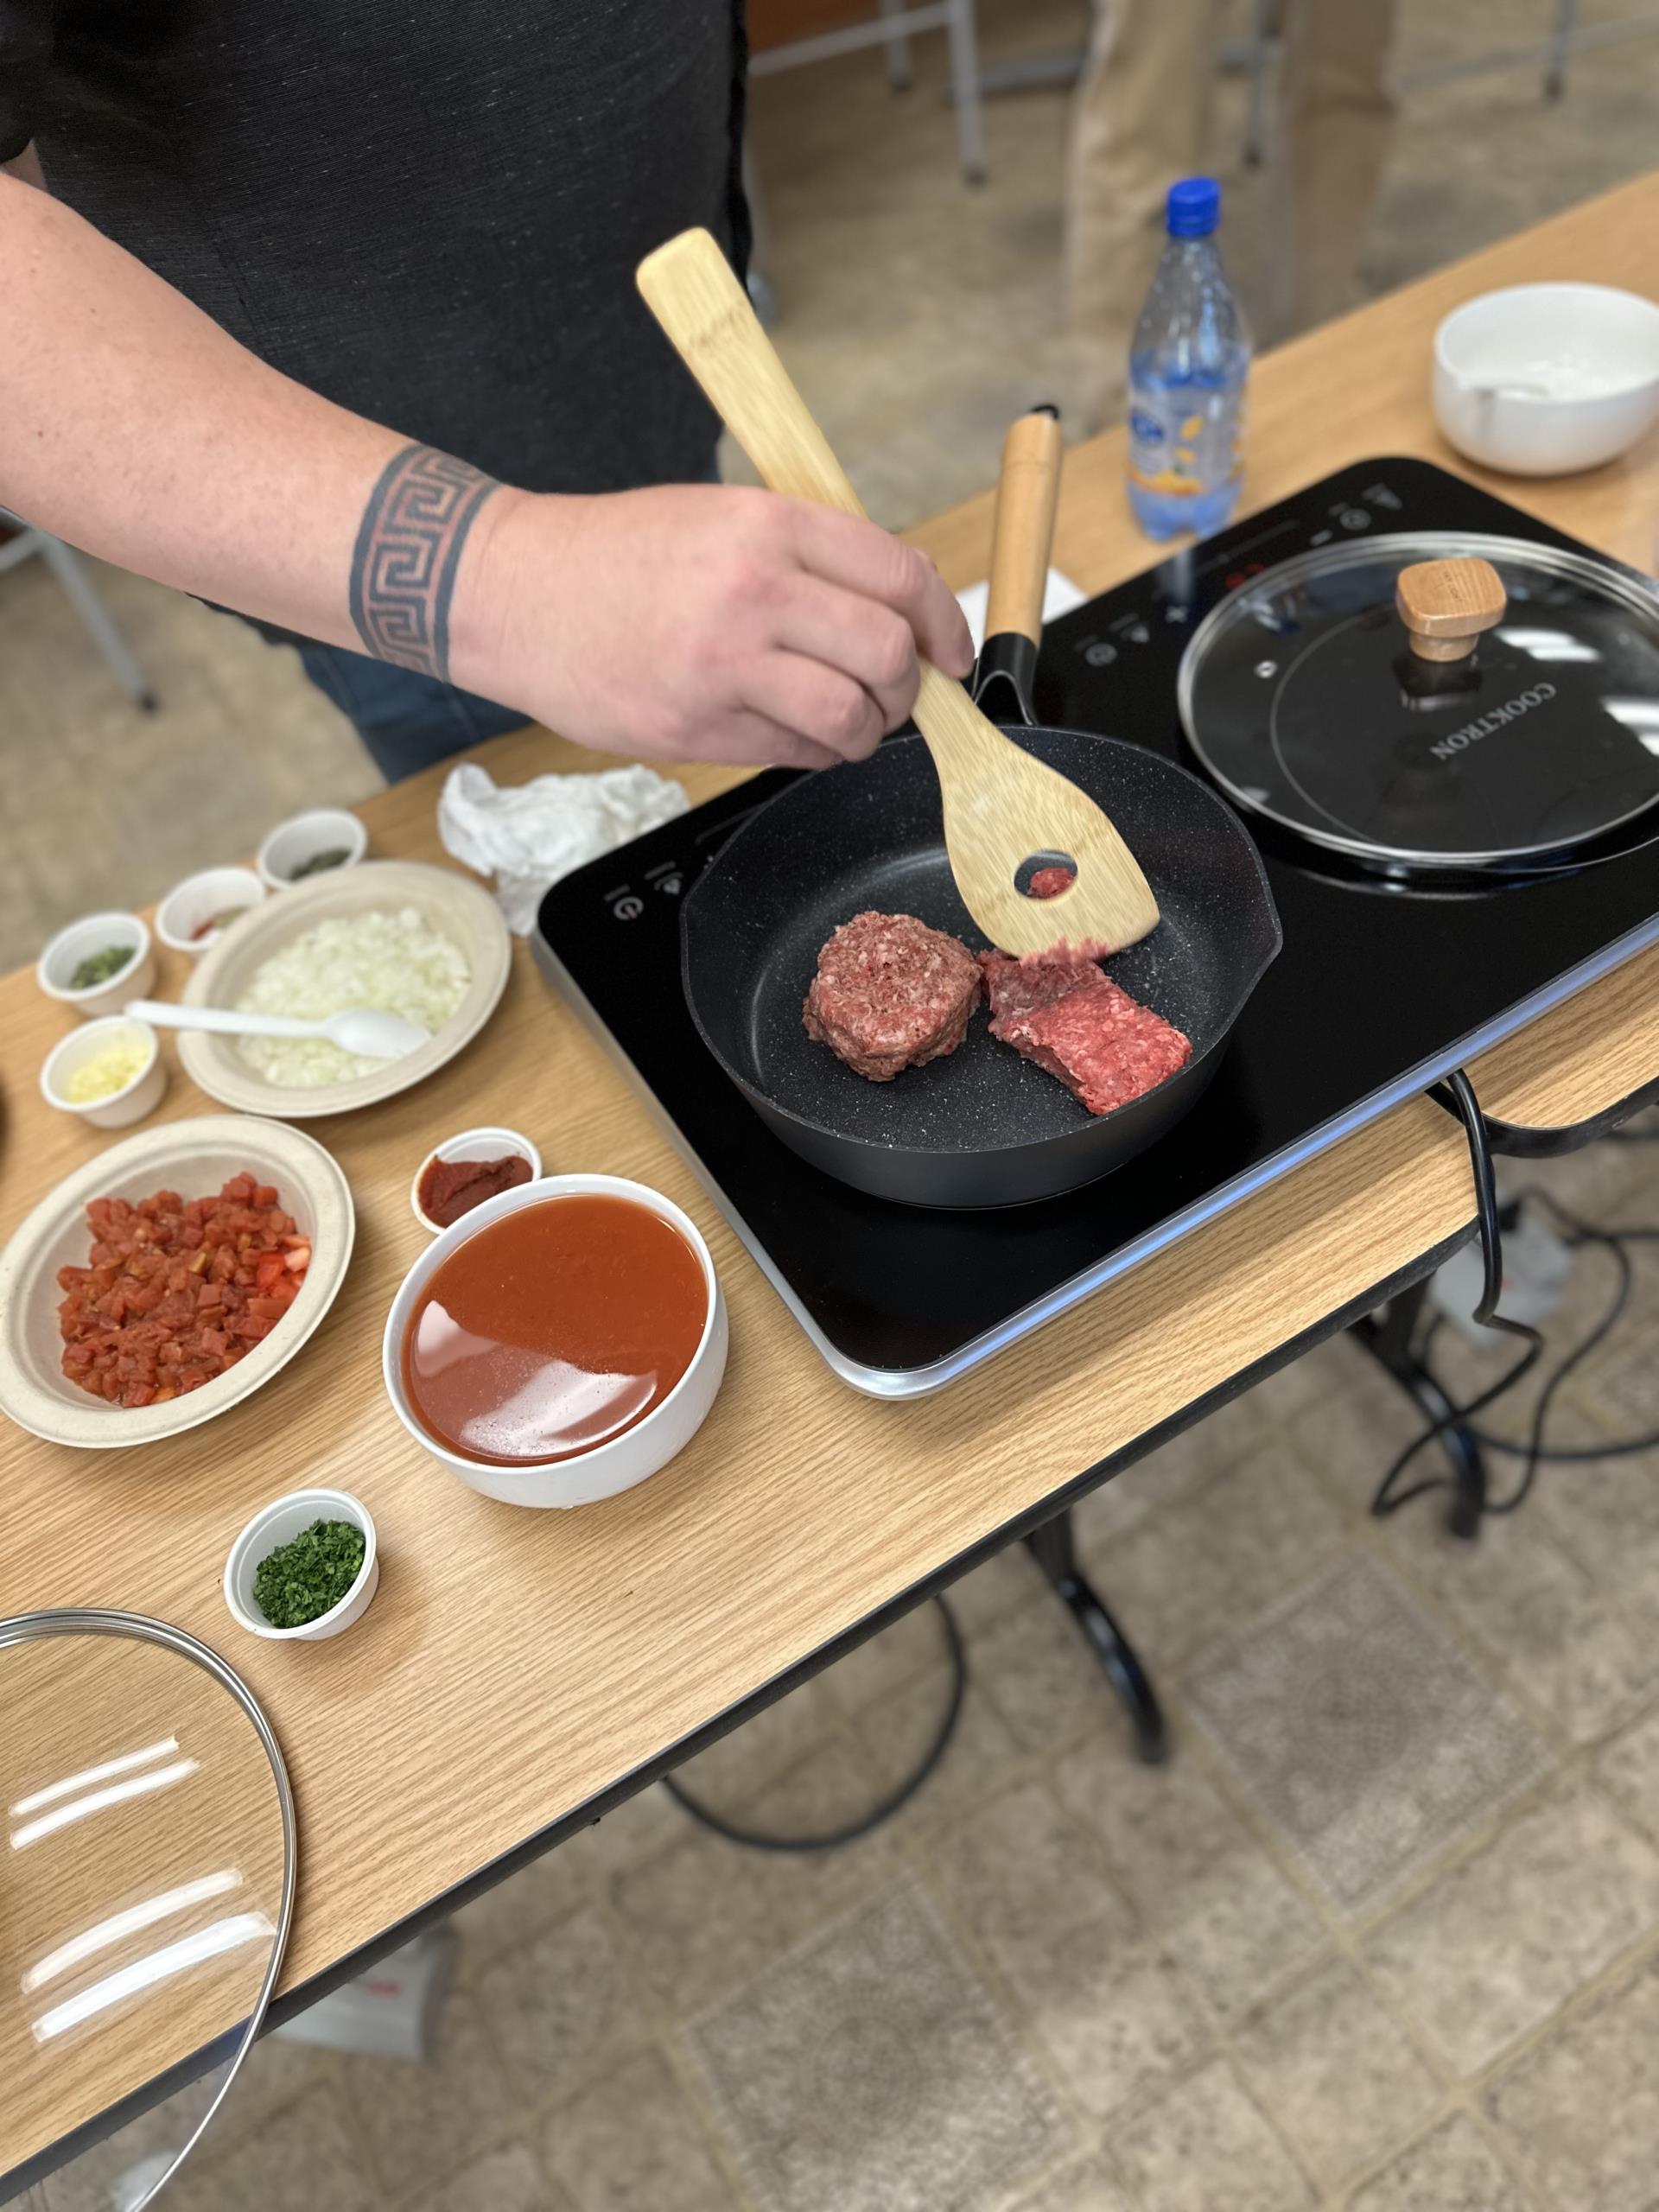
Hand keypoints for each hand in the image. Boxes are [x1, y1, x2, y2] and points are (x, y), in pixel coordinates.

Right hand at [458, 483, 975, 768]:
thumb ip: (809, 556)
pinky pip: (794, 754)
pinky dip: (814, 752)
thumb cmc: (618, 555)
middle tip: (894, 693)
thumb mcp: (721, 517)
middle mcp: (751, 591)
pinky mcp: (695, 727)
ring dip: (865, 731)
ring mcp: (722, 665)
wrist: (515, 593)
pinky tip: (793, 733)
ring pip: (849, 716)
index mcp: (767, 525)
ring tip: (846, 722)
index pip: (898, 576)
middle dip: (907, 687)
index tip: (949, 654)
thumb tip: (899, 610)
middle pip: (886, 654)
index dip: (943, 625)